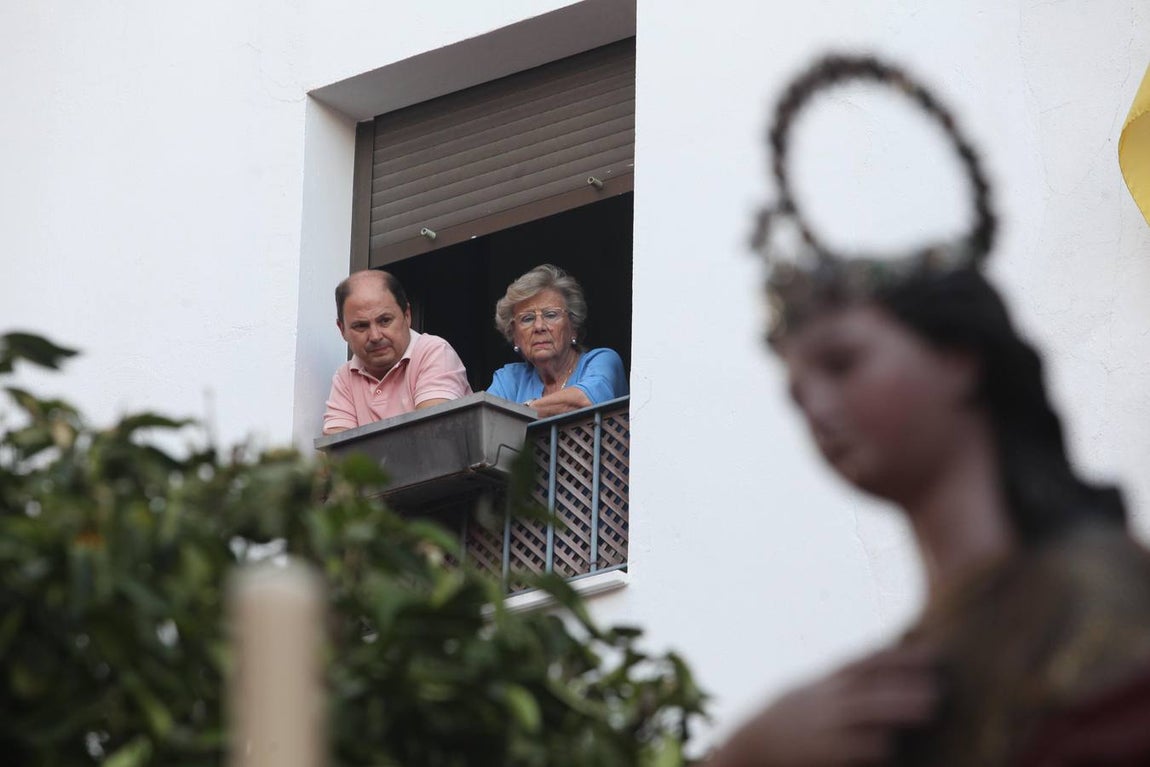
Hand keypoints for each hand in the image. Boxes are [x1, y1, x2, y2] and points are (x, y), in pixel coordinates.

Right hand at [708, 645, 938, 766]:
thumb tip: (894, 661)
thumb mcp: (819, 687)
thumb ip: (851, 678)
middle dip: (904, 684)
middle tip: (939, 685)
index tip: (934, 654)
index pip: (869, 662)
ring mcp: (827, 725)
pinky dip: (872, 747)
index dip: (901, 656)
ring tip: (928, 710)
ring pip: (865, 713)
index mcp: (831, 679)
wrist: (756, 740)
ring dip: (896, 710)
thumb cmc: (797, 714)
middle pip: (871, 686)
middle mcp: (830, 699)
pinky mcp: (824, 753)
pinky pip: (852, 748)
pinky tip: (891, 747)